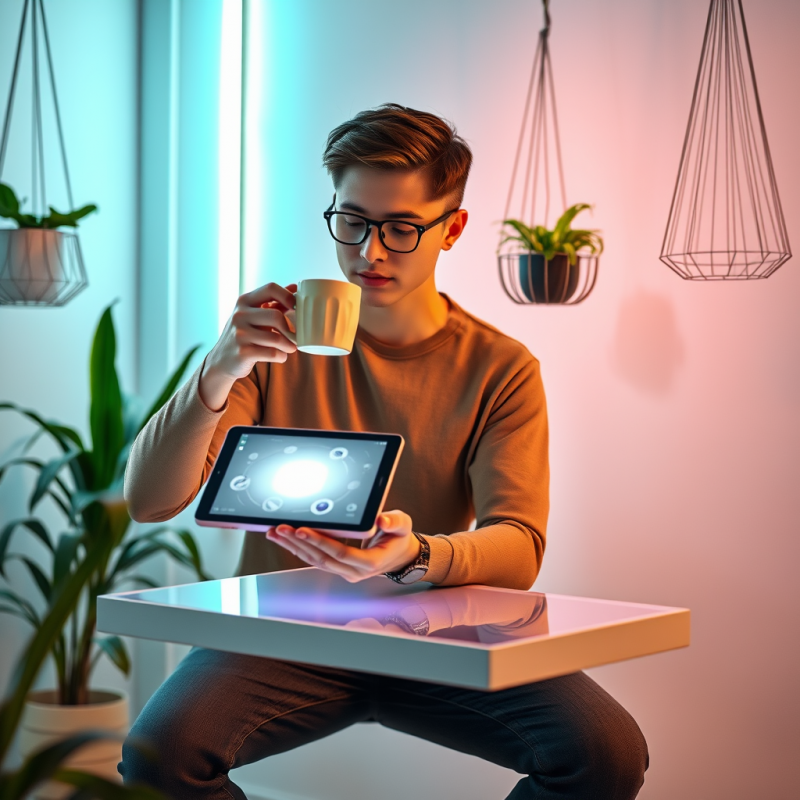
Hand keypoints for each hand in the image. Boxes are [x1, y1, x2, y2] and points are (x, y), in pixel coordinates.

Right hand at [199, 282, 297, 409]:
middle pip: (276, 316)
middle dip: (290, 329)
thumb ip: (273, 302)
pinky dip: (281, 356)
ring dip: (289, 345)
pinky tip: (280, 356)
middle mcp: (240, 315)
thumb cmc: (244, 334)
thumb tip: (294, 287)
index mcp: (244, 301)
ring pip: (276, 338)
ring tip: (291, 348)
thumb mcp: (253, 314)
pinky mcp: (242, 352)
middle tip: (296, 337)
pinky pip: (272, 353)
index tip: (297, 307)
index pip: (270, 288)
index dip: (288, 296)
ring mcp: (239, 334)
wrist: (222, 360)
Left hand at [265, 510, 420, 582]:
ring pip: (314, 560)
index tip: (303, 530)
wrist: (399, 554)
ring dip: (293, 547)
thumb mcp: (403, 525)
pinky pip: (314, 559)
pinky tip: (284, 539)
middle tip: (282, 528)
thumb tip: (381, 520)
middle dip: (299, 543)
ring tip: (276, 532)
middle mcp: (354, 571)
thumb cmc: (399, 537)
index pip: (341, 553)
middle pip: (322, 558)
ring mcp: (344, 571)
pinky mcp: (336, 567)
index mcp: (371, 562)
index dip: (321, 542)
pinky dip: (298, 548)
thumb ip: (394, 522)